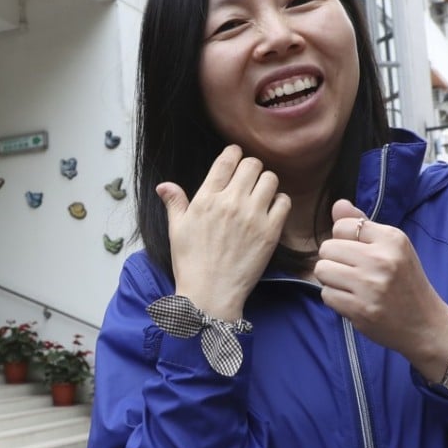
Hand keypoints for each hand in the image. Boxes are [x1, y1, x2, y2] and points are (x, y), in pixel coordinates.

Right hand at [157, 145, 289, 319]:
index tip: (235, 157)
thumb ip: (174, 203)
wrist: (210, 293)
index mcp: (206, 198)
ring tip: (260, 194)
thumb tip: (164, 186)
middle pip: (252, 164)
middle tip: (248, 179)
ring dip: (266, 182)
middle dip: (250, 167)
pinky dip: (279, 202)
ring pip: (270, 179)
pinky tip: (270, 211)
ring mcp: (252, 216)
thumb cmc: (190, 263)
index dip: (233, 153)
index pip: (227, 160)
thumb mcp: (176, 230)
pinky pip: (283, 201)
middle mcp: (230, 202)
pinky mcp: (270, 231)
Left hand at [314, 200, 447, 380]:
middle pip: (327, 248)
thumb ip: (362, 225)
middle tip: (353, 271)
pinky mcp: (360, 309)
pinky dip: (335, 298)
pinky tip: (354, 300)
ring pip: (322, 270)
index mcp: (392, 239)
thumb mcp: (392, 248)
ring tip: (351, 285)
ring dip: (331, 279)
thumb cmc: (406, 282)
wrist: (426, 324)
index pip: (342, 226)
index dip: (343, 239)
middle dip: (334, 259)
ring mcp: (370, 286)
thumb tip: (337, 204)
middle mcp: (382, 259)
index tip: (358, 252)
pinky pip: (326, 294)